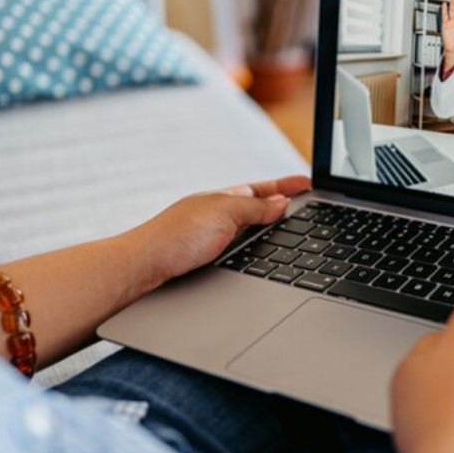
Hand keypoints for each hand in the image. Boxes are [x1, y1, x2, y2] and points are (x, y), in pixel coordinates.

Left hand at [130, 175, 310, 288]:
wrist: (144, 269)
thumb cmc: (177, 237)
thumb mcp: (224, 213)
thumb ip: (255, 207)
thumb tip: (281, 203)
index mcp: (223, 198)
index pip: (263, 189)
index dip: (286, 186)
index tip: (309, 183)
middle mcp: (217, 216)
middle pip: (258, 207)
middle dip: (281, 203)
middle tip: (305, 200)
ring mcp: (211, 238)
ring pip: (250, 229)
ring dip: (270, 225)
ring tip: (291, 225)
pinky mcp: (206, 261)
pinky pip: (242, 249)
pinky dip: (257, 246)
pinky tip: (260, 255)